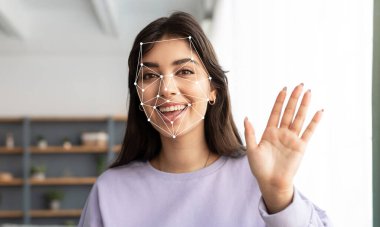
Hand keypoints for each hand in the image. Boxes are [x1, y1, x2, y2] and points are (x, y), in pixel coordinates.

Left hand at [244, 84, 322, 212]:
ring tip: (309, 92)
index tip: (284, 88)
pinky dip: (314, 122)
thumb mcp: (251, 149)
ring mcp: (292, 138)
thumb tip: (246, 117)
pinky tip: (319, 111)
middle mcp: (282, 133)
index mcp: (269, 132)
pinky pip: (308, 132)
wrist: (271, 182)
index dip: (280, 100)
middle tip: (299, 85)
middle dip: (294, 98)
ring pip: (299, 118)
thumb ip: (250, 133)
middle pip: (289, 112)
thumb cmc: (259, 168)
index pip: (276, 112)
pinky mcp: (300, 146)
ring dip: (304, 105)